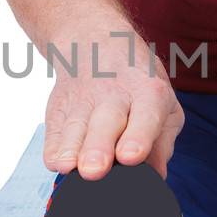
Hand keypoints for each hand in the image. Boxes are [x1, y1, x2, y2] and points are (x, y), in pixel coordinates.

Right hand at [42, 21, 184, 180]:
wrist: (96, 41)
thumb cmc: (138, 83)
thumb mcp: (163, 104)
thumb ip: (162, 142)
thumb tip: (157, 175)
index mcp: (148, 92)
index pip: (145, 115)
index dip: (138, 137)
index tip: (130, 157)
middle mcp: (114, 94)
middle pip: (105, 123)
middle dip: (99, 147)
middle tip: (95, 170)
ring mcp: (82, 99)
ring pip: (75, 127)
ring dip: (70, 149)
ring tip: (69, 169)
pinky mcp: (58, 107)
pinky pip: (53, 131)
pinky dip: (53, 148)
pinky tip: (57, 163)